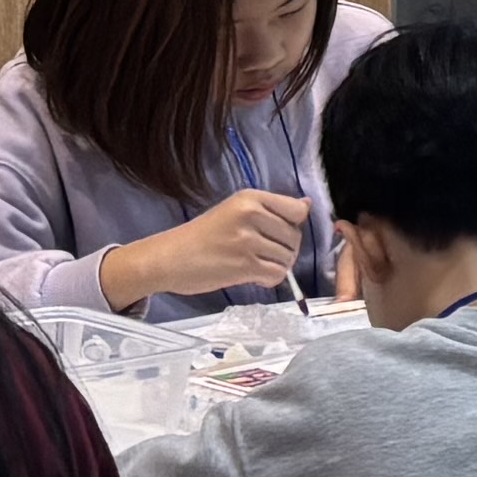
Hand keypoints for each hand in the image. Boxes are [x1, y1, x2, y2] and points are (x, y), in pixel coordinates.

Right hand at [109, 188, 309, 306]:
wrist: (168, 258)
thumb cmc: (201, 236)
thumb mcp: (234, 211)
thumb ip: (270, 210)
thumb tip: (307, 205)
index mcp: (250, 198)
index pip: (296, 210)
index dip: (293, 226)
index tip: (276, 233)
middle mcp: (251, 215)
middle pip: (294, 236)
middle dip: (285, 249)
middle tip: (262, 254)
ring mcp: (248, 241)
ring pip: (288, 257)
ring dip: (277, 265)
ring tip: (254, 265)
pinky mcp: (244, 265)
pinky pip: (277, 274)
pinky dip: (270, 279)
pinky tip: (254, 276)